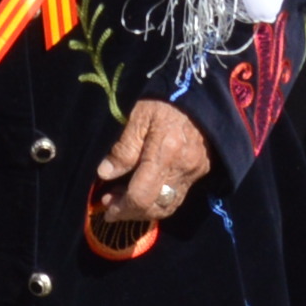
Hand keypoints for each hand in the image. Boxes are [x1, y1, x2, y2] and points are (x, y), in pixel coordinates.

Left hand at [90, 99, 218, 246]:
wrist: (200, 93)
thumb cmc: (164, 101)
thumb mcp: (138, 117)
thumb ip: (123, 149)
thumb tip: (105, 174)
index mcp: (164, 153)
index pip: (141, 196)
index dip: (121, 208)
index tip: (105, 208)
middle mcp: (182, 168)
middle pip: (155, 207)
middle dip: (130, 212)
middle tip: (110, 203)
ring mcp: (194, 172)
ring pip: (168, 206)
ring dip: (144, 210)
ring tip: (124, 198)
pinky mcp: (201, 171)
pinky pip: (178, 196)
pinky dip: (158, 200)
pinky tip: (144, 190)